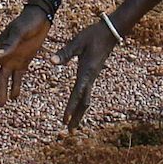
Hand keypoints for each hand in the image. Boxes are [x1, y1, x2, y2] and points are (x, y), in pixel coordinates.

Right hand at [0, 8, 50, 106]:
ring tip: (1, 105)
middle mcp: (2, 56)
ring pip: (3, 79)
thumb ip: (9, 44)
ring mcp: (12, 59)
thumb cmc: (28, 22)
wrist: (40, 17)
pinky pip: (17, 77)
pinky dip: (15, 87)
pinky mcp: (23, 62)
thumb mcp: (19, 32)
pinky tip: (15, 97)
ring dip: (1, 91)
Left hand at [55, 16, 119, 130]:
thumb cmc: (93, 35)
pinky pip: (87, 93)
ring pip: (86, 99)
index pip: (77, 94)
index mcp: (86, 72)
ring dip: (79, 112)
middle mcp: (90, 78)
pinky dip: (81, 103)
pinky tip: (77, 105)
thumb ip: (65, 52)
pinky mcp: (92, 74)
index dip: (70, 108)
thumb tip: (52, 62)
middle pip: (84, 103)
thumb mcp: (77, 41)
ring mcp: (92, 77)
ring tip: (72, 125)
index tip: (65, 120)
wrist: (111, 32)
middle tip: (69, 131)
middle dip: (76, 117)